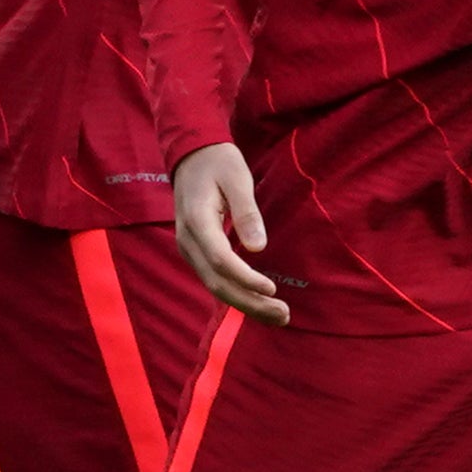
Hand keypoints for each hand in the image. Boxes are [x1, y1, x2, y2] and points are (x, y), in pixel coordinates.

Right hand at [174, 142, 287, 324]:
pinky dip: (237, 293)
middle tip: (283, 315)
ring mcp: (189, 249)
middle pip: (217, 282)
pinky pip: (214, 279)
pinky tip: (259, 302)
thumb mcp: (237, 178)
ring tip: (278, 316)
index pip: (220, 259)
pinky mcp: (196, 253)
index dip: (246, 278)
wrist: (190, 156)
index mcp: (197, 220)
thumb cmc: (218, 163)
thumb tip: (259, 247)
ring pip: (215, 286)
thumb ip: (246, 212)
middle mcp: (188, 241)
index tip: (272, 288)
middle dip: (250, 303)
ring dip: (246, 304)